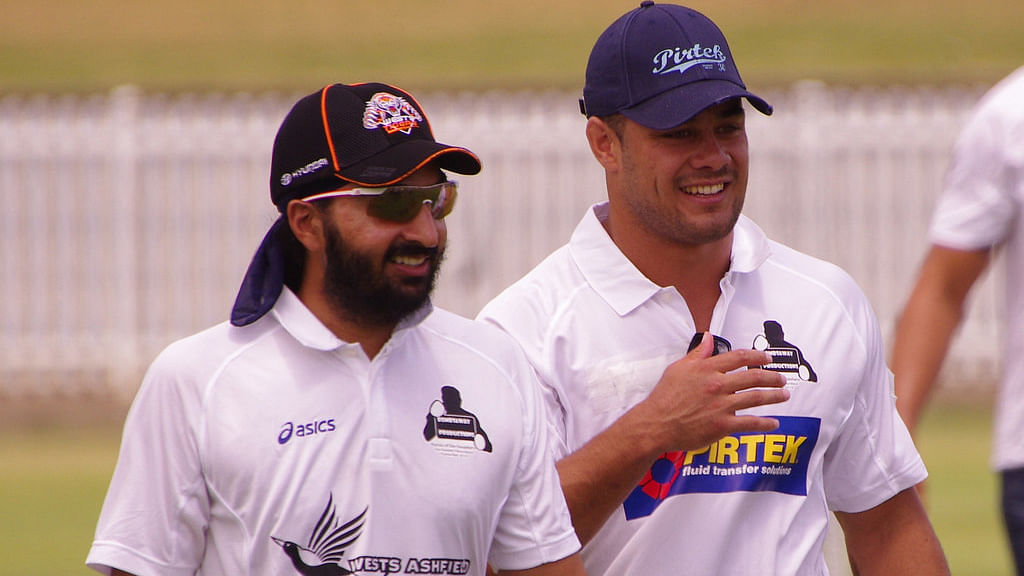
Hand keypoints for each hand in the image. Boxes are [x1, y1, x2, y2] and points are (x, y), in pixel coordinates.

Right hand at [628, 332, 789, 454]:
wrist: (656, 423)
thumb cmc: (664, 397)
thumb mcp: (677, 368)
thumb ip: (697, 354)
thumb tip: (708, 338)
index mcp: (707, 369)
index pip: (739, 357)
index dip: (757, 355)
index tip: (767, 357)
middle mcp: (718, 385)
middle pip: (753, 376)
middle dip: (772, 377)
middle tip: (781, 378)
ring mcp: (721, 406)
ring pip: (756, 398)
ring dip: (774, 396)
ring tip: (784, 395)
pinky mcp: (722, 425)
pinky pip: (750, 423)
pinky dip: (765, 424)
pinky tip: (773, 423)